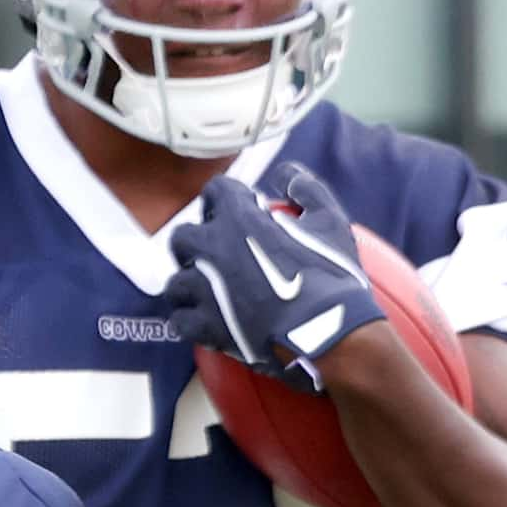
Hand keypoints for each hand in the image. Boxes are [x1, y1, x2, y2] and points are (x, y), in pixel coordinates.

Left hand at [163, 164, 384, 389]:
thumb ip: (305, 188)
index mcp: (237, 217)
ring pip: (176, 282)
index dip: (228, 200)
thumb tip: (284, 174)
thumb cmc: (330, 276)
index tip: (240, 212)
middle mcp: (210, 248)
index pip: (216, 191)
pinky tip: (205, 322)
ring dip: (190, 285)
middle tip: (219, 255)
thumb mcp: (329, 220)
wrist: (327, 332)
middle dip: (198, 243)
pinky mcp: (203, 326)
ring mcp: (202, 289)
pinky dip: (190, 321)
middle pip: (183, 237)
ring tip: (210, 293)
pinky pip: (179, 320)